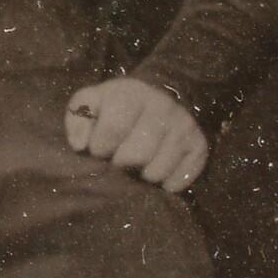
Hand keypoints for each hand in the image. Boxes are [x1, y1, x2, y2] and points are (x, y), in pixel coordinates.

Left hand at [64, 77, 208, 192]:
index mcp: (132, 94)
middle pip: (137, 154)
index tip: (99, 149)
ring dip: (142, 175)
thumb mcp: (94, 101)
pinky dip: (166, 183)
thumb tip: (79, 145)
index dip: (101, 146)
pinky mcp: (200, 147)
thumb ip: (78, 117)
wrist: (165, 93)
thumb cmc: (120, 105)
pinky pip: (179, 180)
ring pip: (157, 172)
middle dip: (121, 163)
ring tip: (138, 166)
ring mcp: (184, 128)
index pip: (114, 128)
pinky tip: (159, 170)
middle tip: (119, 160)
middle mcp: (163, 108)